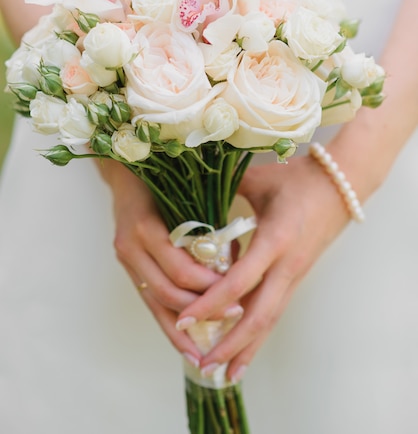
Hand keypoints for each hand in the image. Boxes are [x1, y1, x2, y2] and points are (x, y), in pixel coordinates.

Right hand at [102, 160, 220, 362]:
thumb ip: (207, 223)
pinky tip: (182, 339)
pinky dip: (165, 320)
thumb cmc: (163, 175)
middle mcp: (130, 246)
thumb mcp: (186, 193)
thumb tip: (238, 258)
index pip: (181, 270)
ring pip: (153, 302)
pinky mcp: (127, 263)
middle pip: (166, 292)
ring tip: (202, 353)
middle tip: (231, 321)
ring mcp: (125, 256)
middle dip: (200, 312)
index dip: (210, 289)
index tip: (238, 299)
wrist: (126, 169)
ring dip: (179, 329)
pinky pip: (147, 297)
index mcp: (146, 226)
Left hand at [175, 153, 351, 381]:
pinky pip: (276, 310)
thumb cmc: (298, 178)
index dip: (211, 303)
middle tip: (204, 365)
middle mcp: (287, 265)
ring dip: (247, 347)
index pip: (240, 280)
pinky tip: (245, 349)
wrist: (343, 184)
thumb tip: (187, 200)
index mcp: (276, 239)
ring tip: (225, 374)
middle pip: (259, 315)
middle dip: (231, 343)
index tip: (185, 319)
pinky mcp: (298, 277)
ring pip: (270, 319)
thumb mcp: (258, 181)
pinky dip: (259, 333)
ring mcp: (296, 275)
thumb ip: (222, 191)